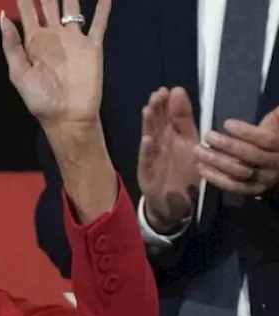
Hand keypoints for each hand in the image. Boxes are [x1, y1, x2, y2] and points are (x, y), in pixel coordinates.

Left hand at [1, 0, 111, 128]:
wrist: (67, 117)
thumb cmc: (40, 99)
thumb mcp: (19, 72)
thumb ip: (12, 44)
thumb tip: (3, 16)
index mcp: (33, 42)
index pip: (28, 11)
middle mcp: (54, 36)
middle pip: (50, 3)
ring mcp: (74, 39)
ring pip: (72, 7)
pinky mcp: (92, 46)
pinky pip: (99, 22)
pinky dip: (103, 7)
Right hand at [139, 87, 200, 230]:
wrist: (173, 203)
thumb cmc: (182, 173)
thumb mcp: (190, 144)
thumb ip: (185, 120)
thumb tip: (179, 93)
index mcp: (174, 136)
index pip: (171, 116)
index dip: (170, 104)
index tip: (169, 90)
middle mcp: (161, 143)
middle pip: (158, 124)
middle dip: (158, 109)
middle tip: (157, 95)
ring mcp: (153, 157)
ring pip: (150, 137)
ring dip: (149, 125)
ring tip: (149, 110)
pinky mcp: (147, 172)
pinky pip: (148, 160)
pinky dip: (147, 151)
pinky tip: (147, 140)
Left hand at [196, 106, 278, 196]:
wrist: (277, 168)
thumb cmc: (272, 141)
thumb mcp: (275, 126)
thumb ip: (274, 118)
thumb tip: (275, 107)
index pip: (266, 140)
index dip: (247, 132)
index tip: (227, 123)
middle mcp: (275, 165)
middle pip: (251, 155)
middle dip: (228, 145)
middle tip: (208, 135)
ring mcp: (264, 180)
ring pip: (240, 171)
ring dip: (216, 161)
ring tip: (198, 150)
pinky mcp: (251, 191)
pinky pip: (233, 186)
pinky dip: (216, 178)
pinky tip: (201, 167)